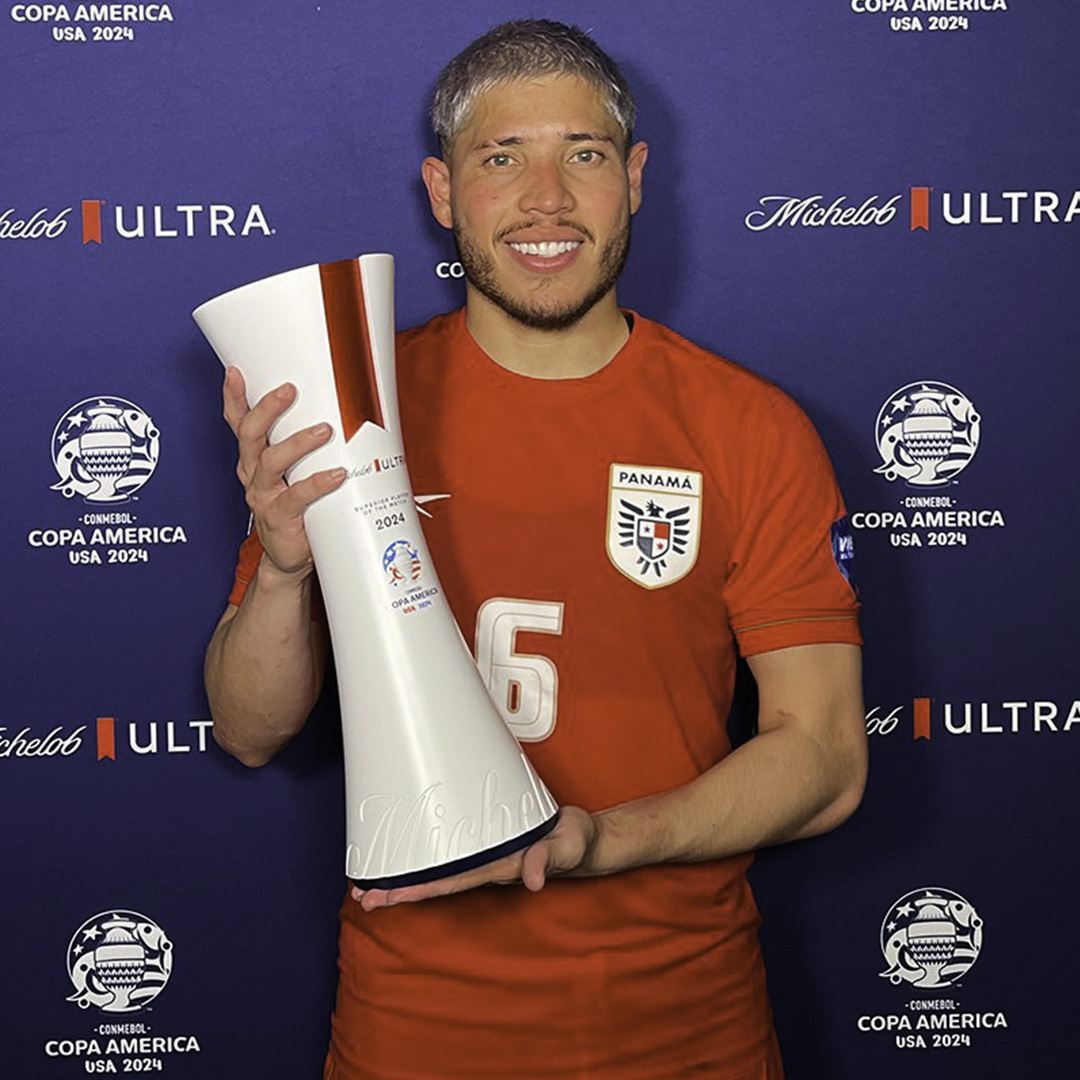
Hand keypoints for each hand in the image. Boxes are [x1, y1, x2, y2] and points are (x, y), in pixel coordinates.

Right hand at [223, 367, 345, 578]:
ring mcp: (264, 496)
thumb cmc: (297, 509)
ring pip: (271, 462)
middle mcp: (253, 474)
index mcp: (254, 460)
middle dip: (267, 410)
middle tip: (289, 390)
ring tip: (323, 431)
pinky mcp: (279, 517)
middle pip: (250, 435)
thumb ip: (305, 447)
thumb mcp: (295, 472)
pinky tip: (336, 474)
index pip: (239, 423)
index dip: (233, 398)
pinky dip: (317, 483)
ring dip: (297, 443)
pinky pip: (296, 496)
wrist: (290, 557)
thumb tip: (339, 412)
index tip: (235, 372)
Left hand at [351, 807, 598, 910]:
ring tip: (374, 883)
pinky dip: (428, 857)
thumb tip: (532, 878)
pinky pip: (453, 853)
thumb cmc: (574, 843)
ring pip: (440, 871)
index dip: (415, 890)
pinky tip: (413, 856)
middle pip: (435, 882)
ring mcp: (486, 857)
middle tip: (363, 895)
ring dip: (408, 879)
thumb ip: (547, 859)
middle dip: (399, 891)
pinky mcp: (490, 843)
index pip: (448, 881)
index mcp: (498, 868)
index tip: (385, 896)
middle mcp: (486, 867)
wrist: (584, 840)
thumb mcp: (565, 846)